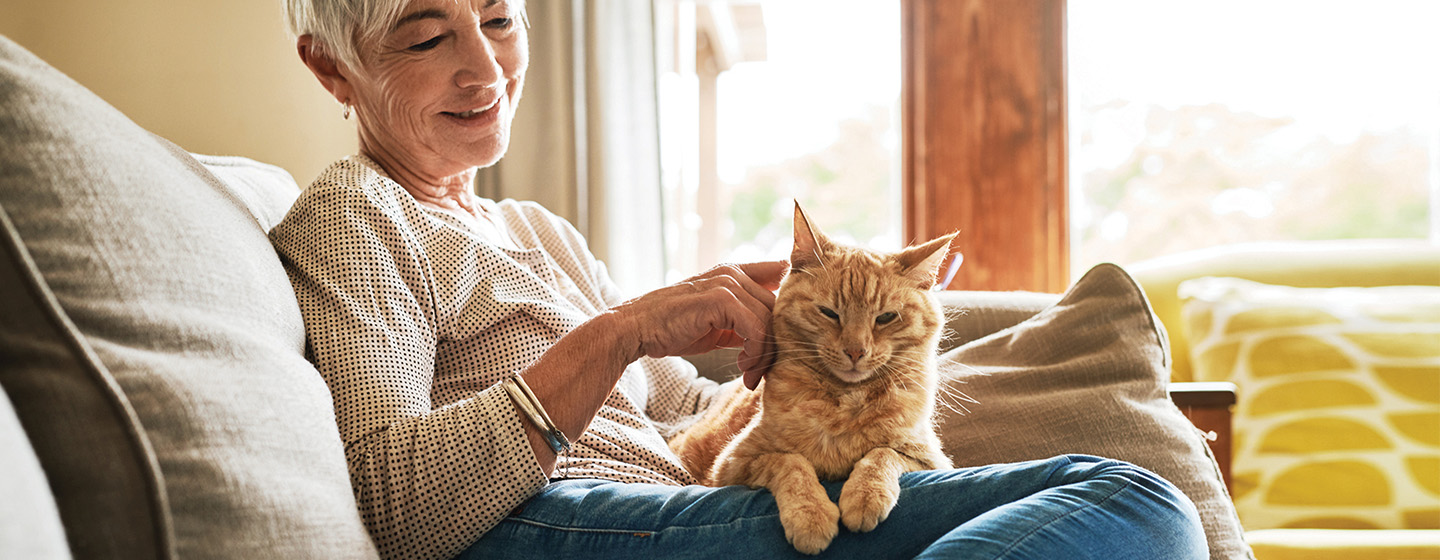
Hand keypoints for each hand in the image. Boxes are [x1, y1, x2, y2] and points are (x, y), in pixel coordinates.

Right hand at [610, 261, 786, 388]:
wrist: (636, 329)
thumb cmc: (674, 328)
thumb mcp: (718, 323)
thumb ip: (745, 323)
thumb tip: (773, 341)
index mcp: (734, 273)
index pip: (780, 273)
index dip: (792, 298)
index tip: (792, 332)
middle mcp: (734, 273)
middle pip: (779, 307)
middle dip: (776, 343)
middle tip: (761, 371)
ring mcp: (728, 284)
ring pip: (770, 321)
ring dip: (764, 355)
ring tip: (750, 374)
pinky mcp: (721, 300)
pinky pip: (756, 329)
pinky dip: (755, 354)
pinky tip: (743, 367)